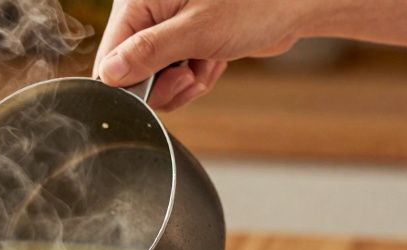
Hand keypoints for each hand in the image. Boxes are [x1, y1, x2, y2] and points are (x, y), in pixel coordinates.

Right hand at [93, 0, 314, 109]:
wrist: (298, 2)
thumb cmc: (255, 4)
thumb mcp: (197, 32)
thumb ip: (148, 53)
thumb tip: (108, 74)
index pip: (110, 55)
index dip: (132, 82)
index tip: (165, 85)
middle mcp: (148, 8)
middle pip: (131, 70)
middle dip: (164, 83)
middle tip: (191, 76)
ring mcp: (166, 23)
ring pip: (155, 76)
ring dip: (184, 82)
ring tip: (208, 64)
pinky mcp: (184, 36)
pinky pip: (175, 72)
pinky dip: (196, 75)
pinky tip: (215, 60)